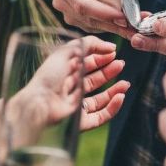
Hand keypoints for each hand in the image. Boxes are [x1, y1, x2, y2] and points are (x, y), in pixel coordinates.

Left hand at [0, 36, 128, 145]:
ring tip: (125, 83)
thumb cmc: (50, 75)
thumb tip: (111, 46)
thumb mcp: (68, 50)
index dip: (100, 56)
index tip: (113, 51)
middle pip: (94, 80)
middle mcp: (71, 88)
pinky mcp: (80, 121)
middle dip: (109, 71)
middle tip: (121, 64)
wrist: (40, 104)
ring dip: (114, 90)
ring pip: (100, 99)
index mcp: (65, 71)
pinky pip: (100, 116)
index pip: (86, 62)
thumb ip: (90, 44)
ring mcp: (76, 105)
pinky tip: (120, 96)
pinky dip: (113, 107)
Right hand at [53, 0, 135, 37]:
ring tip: (138, 24)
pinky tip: (131, 25)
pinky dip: (116, 28)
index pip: (82, 5)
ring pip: (95, 26)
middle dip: (113, 23)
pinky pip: (99, 29)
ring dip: (117, 27)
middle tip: (137, 24)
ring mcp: (69, 15)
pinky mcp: (80, 23)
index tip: (123, 16)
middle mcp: (62, 2)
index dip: (103, 13)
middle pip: (89, 19)